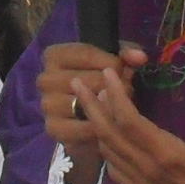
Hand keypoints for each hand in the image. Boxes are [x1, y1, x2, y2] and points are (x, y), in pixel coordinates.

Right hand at [38, 42, 142, 168]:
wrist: (90, 116)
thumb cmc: (101, 80)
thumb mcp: (113, 62)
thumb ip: (127, 56)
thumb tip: (139, 57)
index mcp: (54, 56)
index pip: (86, 54)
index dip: (112, 63)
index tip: (126, 70)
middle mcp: (45, 79)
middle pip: (86, 81)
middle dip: (111, 88)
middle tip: (127, 92)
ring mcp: (47, 105)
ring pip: (83, 106)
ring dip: (107, 108)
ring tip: (120, 108)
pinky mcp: (53, 129)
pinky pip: (79, 129)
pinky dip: (99, 128)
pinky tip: (110, 125)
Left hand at [75, 76, 184, 183]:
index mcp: (169, 156)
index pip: (130, 122)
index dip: (115, 96)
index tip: (107, 73)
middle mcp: (150, 170)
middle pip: (109, 135)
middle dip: (90, 107)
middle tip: (77, 84)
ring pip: (108, 152)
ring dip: (95, 126)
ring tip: (88, 103)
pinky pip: (115, 171)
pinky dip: (104, 150)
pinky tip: (103, 137)